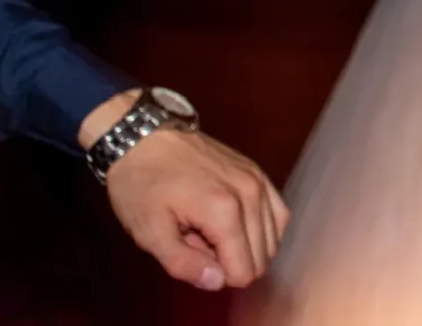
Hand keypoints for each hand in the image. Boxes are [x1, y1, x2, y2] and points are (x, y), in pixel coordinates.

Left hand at [92, 111, 288, 289]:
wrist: (145, 138)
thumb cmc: (141, 186)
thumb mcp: (148, 232)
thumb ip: (183, 263)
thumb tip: (217, 282)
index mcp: (223, 211)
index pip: (243, 270)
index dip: (217, 275)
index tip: (191, 254)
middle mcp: (250, 195)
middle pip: (261, 257)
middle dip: (230, 261)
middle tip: (197, 242)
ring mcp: (259, 180)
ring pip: (273, 238)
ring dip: (246, 247)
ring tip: (213, 233)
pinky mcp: (260, 172)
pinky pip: (279, 214)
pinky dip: (264, 230)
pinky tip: (240, 226)